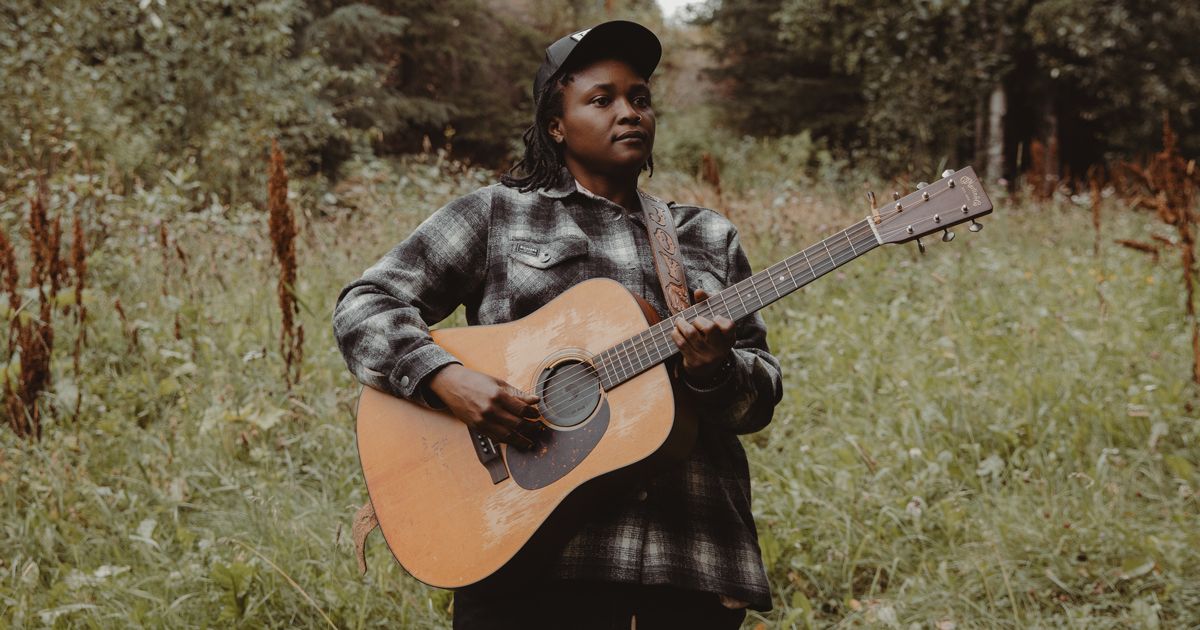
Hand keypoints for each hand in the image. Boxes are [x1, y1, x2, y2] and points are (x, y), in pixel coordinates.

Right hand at [426, 364, 542, 449]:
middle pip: (517, 424)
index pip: (522, 409)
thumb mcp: (499, 383)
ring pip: (507, 435)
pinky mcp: (477, 427)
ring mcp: (483, 420)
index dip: (533, 414)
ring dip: (521, 440)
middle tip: (537, 429)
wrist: (452, 385)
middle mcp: (491, 409)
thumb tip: (535, 400)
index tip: (537, 415)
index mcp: (498, 395)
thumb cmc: (476, 381)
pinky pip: (496, 438)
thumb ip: (518, 394)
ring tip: (529, 441)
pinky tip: (514, 440)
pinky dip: (507, 441)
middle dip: (530, 428)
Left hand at [670, 289, 735, 383]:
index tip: (714, 317)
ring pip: (691, 334)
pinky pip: (681, 344)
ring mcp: (707, 357)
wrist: (705, 368)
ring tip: (679, 321)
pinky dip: (676, 334)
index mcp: (728, 338)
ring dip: (681, 324)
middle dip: (698, 320)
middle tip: (694, 320)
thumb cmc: (709, 337)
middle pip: (709, 327)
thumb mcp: (713, 323)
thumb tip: (699, 292)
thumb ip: (708, 304)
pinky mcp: (695, 362)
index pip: (729, 326)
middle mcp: (720, 349)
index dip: (721, 320)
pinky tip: (675, 330)